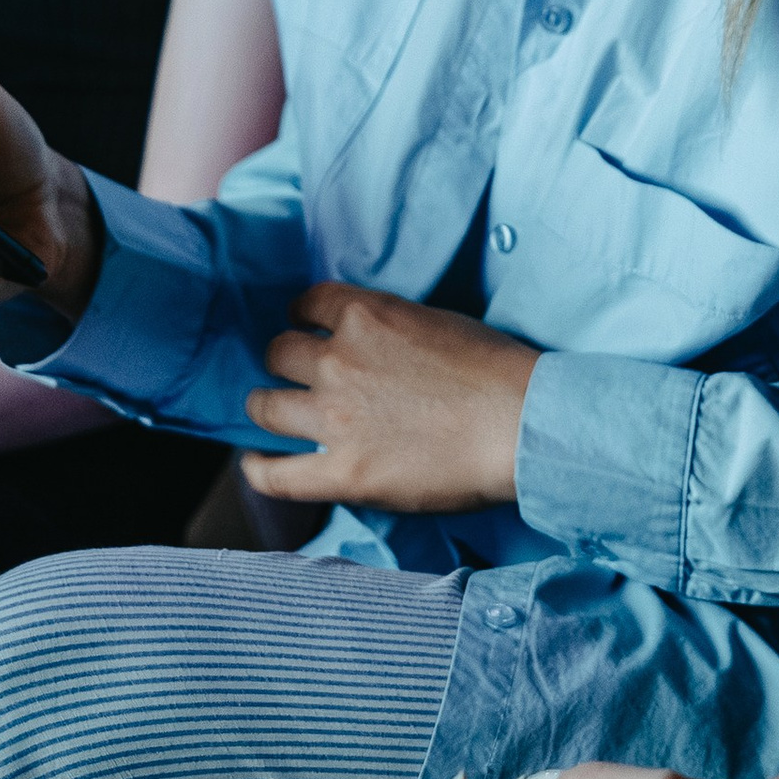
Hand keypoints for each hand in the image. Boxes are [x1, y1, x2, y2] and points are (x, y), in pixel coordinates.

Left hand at [242, 284, 538, 510]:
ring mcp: (334, 417)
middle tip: (296, 377)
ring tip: (272, 414)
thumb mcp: (436, 320)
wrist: (522, 423)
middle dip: (284, 362)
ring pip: (264, 406)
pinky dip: (257, 468)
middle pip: (278, 352)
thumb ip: (391, 327)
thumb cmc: (497, 370)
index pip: (305, 304)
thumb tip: (374, 343)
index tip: (307, 330)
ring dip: (265, 407)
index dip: (302, 318)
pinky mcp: (342, 472)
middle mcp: (338, 360)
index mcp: (364, 315)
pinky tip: (256, 463)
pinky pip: (274, 474)